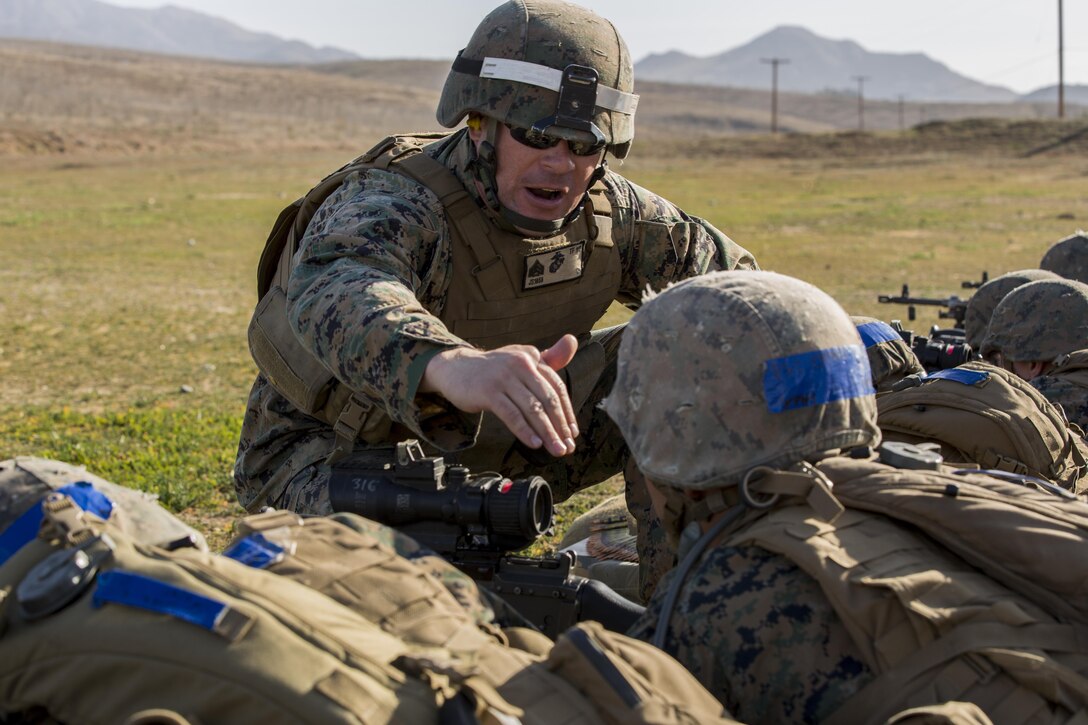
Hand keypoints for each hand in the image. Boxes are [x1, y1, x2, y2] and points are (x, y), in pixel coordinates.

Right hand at [420, 334, 579, 456]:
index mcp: (532, 357)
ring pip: (533, 409)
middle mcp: (520, 363)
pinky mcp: (488, 391)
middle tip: (567, 448)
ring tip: (556, 450)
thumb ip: (548, 357)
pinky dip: (525, 430)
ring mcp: (504, 377)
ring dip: (547, 433)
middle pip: (548, 399)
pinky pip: (511, 414)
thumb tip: (573, 341)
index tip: (572, 433)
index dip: (567, 411)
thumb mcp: (521, 359)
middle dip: (560, 426)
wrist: (454, 367)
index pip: (557, 386)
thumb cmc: (492, 369)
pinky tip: (534, 443)